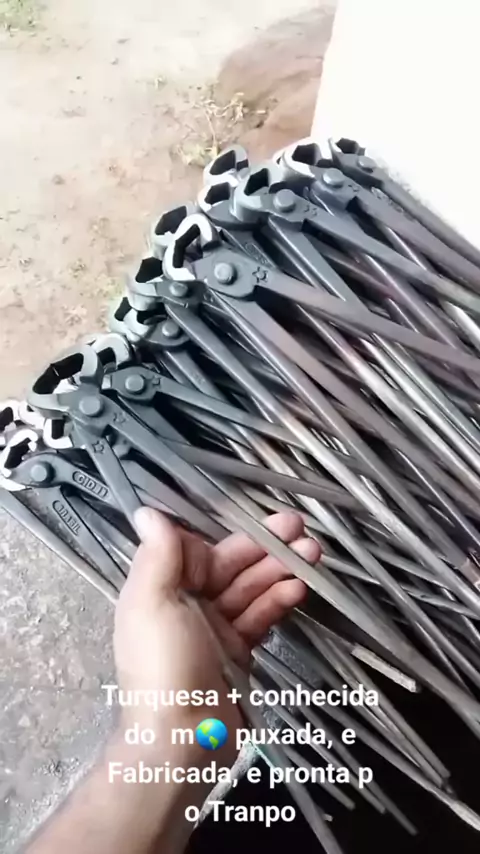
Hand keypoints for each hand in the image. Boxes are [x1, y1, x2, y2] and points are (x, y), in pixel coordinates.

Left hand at [114, 508, 319, 765]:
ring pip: (251, 590)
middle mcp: (187, 605)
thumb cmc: (163, 667)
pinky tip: (299, 588)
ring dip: (280, 570)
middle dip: (266, 548)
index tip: (265, 521)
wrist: (182, 741)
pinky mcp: (238, 652)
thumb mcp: (151, 603)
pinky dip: (279, 601)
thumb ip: (156, 556)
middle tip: (300, 529)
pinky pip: (260, 617)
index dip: (234, 536)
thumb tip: (146, 510)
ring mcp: (215, 629)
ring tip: (312, 554)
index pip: (201, 551)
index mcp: (162, 589)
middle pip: (231, 567)